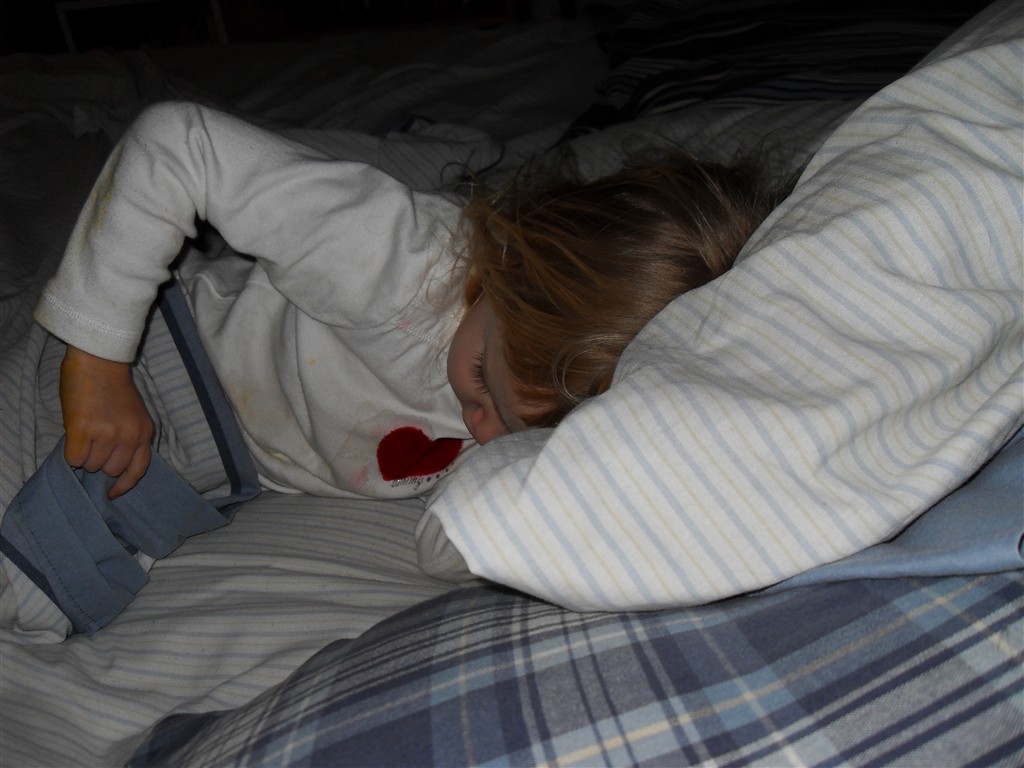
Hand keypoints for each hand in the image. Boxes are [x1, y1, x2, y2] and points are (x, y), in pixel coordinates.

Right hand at [59, 346, 153, 498]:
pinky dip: (70, 452)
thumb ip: (128, 438)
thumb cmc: (113, 386)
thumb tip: (111, 465)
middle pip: (110, 470)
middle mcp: (129, 436)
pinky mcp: (83, 429)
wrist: (99, 361)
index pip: (138, 470)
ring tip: (85, 433)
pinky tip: (74, 434)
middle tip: (93, 442)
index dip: (124, 485)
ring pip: (90, 465)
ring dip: (84, 454)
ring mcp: (107, 433)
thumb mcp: (133, 414)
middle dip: (99, 461)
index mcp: (144, 432)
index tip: (112, 493)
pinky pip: (73, 458)